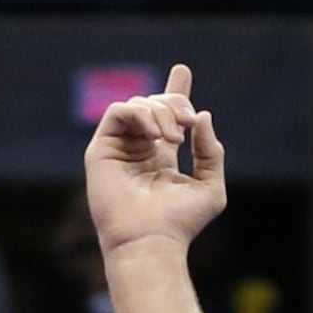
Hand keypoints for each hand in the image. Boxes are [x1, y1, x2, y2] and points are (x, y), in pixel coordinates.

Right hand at [85, 63, 225, 256]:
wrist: (151, 240)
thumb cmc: (181, 223)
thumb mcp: (210, 187)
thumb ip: (211, 152)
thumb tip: (203, 115)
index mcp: (162, 157)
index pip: (167, 118)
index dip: (175, 93)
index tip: (183, 72)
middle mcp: (140, 150)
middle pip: (156, 106)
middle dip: (175, 104)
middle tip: (188, 121)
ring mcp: (120, 148)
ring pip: (138, 105)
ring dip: (161, 113)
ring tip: (173, 136)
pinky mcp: (102, 149)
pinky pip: (118, 112)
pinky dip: (139, 115)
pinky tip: (155, 134)